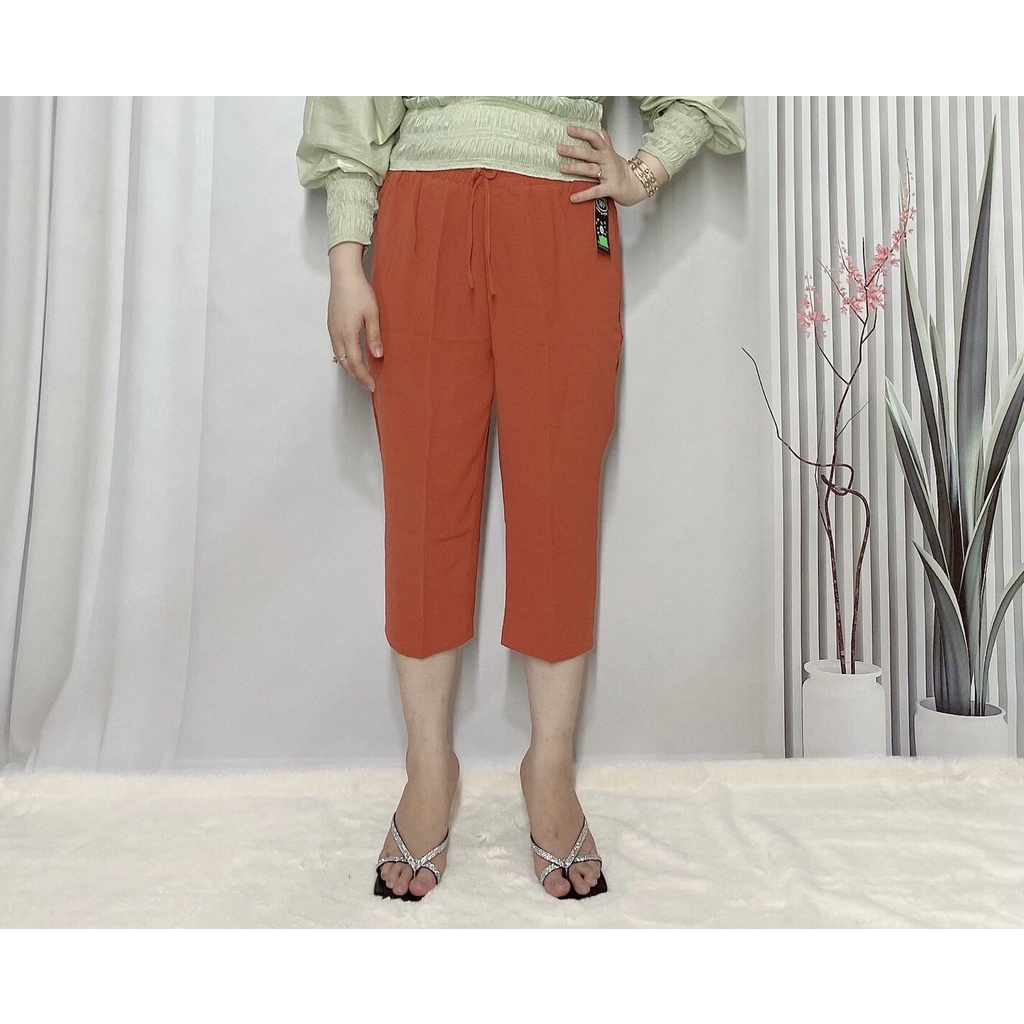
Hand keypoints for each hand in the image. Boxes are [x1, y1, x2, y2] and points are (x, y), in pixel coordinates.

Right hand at [327, 258, 380, 394]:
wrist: (344, 275)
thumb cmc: (359, 291)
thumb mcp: (372, 314)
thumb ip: (374, 336)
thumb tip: (378, 355)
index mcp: (347, 333)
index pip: (355, 362)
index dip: (363, 377)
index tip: (372, 386)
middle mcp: (336, 334)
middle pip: (344, 363)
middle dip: (356, 376)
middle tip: (368, 385)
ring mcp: (332, 330)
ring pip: (339, 356)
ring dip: (350, 368)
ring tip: (362, 375)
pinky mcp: (331, 325)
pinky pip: (337, 347)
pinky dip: (345, 357)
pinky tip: (353, 358)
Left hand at [557, 125, 651, 206]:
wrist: (637, 185)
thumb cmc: (622, 170)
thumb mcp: (614, 153)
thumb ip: (606, 142)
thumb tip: (600, 130)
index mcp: (606, 151)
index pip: (594, 138)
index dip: (582, 132)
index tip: (569, 129)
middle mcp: (607, 161)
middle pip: (589, 153)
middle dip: (574, 150)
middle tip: (560, 148)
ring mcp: (608, 174)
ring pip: (590, 169)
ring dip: (575, 168)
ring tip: (562, 168)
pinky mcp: (610, 188)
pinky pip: (595, 191)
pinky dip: (584, 195)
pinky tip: (573, 197)